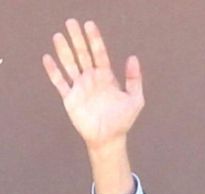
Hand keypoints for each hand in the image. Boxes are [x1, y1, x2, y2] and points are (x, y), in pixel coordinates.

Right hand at [43, 19, 143, 151]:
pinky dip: (53, 71)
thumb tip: (133, 57)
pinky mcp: (70, 98)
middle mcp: (91, 78)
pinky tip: (48, 58)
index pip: (99, 54)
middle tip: (71, 22)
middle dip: (77, 39)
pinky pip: (59, 82)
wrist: (109, 138)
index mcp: (106, 77)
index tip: (89, 25)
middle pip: (82, 54)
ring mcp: (80, 87)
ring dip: (63, 51)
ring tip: (58, 36)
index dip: (95, 40)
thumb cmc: (123, 119)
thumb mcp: (135, 99)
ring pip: (69, 64)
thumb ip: (134, 79)